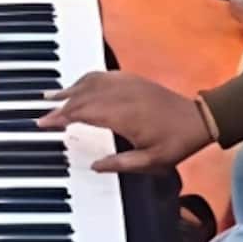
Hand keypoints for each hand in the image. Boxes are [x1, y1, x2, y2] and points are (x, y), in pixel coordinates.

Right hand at [42, 71, 210, 170]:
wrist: (200, 118)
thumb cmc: (177, 142)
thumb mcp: (152, 162)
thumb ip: (121, 164)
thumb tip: (94, 166)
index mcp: (123, 115)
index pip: (83, 112)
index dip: (61, 117)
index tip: (44, 123)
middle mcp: (121, 95)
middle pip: (82, 96)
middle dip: (59, 104)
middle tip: (42, 113)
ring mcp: (127, 84)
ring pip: (90, 82)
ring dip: (69, 89)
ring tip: (52, 96)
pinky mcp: (132, 79)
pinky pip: (102, 75)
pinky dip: (85, 80)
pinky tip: (79, 86)